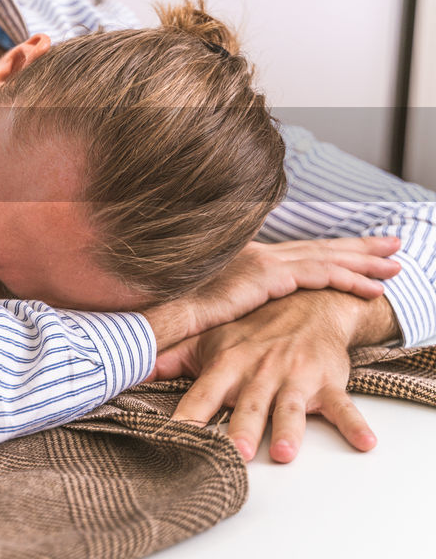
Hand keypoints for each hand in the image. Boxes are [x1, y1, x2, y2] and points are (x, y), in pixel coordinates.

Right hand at [141, 236, 399, 349]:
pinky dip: (348, 279)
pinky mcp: (267, 275)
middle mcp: (259, 253)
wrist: (163, 312)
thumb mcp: (212, 305)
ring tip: (394, 264)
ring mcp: (264, 261)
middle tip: (391, 244)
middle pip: (319, 247)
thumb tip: (243, 313)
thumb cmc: (179, 314)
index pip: (300, 250)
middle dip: (358, 246)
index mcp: (247, 258)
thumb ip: (232, 304)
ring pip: (326, 257)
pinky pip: (319, 275)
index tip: (359, 249)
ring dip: (364, 261)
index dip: (332, 249)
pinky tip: (372, 287)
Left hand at [154, 289, 400, 462]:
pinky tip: (365, 443)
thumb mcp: (210, 341)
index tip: (175, 436)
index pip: (203, 394)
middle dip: (240, 428)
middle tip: (231, 453)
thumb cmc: (251, 331)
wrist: (308, 303)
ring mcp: (295, 377)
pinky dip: (355, 424)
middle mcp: (259, 372)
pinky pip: (344, 407)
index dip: (189, 414)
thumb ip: (173, 360)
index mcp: (227, 365)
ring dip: (288, 429)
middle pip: (247, 406)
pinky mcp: (328, 382)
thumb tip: (133, 368)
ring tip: (282, 452)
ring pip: (290, 407)